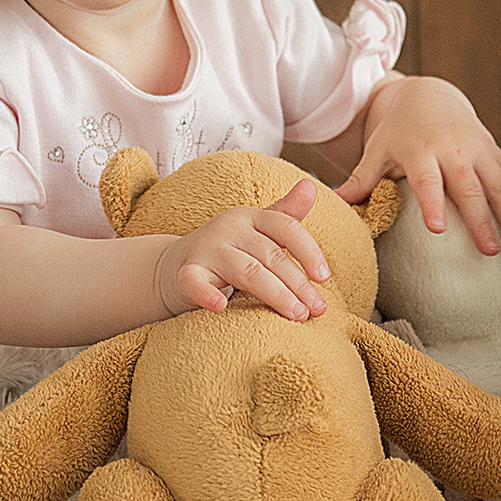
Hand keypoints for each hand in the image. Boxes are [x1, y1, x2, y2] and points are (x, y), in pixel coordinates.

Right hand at [153, 178, 333, 319]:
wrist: (174, 266)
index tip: (325, 278)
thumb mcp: (257, 230)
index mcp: (250, 216)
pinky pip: (195, 283)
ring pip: (246, 271)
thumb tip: (311, 186)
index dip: (309, 251)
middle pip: (271, 255)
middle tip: (317, 309)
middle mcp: (228, 228)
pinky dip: (207, 294)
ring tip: (297, 314)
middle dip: (299, 284)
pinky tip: (221, 306)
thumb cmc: (228, 250)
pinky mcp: (185, 273)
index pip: (286, 227)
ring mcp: (206, 249)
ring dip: (275, 294)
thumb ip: (286, 214)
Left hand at [332, 76, 500, 255]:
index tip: (436, 229)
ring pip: (499, 182)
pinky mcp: (494, 150)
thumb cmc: (398, 131)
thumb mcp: (376, 150)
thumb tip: (332, 203)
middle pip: (468, 187)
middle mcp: (452, 151)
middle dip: (481, 218)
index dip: (431, 203)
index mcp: (420, 152)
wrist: (428, 96)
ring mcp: (478, 150)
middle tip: (490, 250)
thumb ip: (360, 179)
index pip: (426, 180)